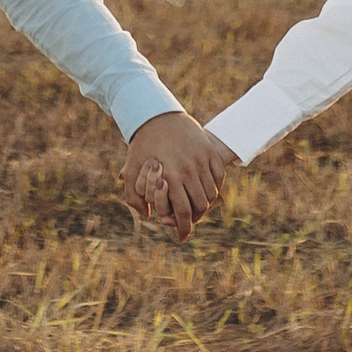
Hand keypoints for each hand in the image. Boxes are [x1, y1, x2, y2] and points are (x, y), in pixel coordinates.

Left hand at [120, 110, 240, 237]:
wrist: (157, 114)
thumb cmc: (143, 143)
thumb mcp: (133, 168)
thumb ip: (134, 196)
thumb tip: (146, 217)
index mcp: (171, 175)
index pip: (183, 211)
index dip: (183, 228)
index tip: (181, 238)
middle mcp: (190, 168)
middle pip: (200, 205)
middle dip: (194, 219)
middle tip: (188, 222)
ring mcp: (202, 158)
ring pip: (212, 193)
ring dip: (205, 204)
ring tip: (195, 208)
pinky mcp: (209, 150)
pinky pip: (219, 177)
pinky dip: (215, 188)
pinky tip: (205, 191)